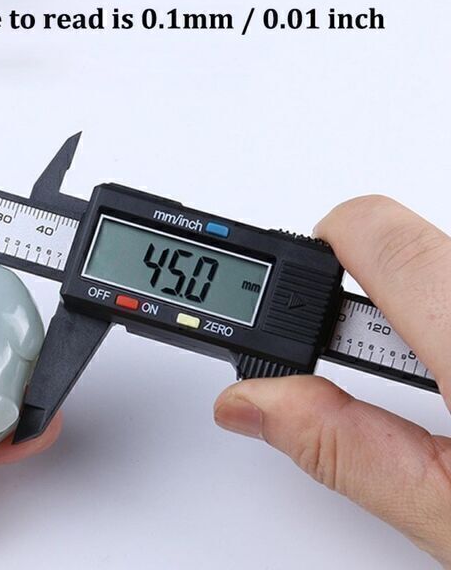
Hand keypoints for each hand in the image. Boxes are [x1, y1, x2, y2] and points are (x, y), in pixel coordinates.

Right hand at [214, 196, 450, 565]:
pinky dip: (444, 318)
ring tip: (436, 387)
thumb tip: (247, 403)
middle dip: (366, 297)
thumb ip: (343, 451)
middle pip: (406, 244)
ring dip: (419, 313)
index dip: (314, 250)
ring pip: (441, 267)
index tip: (299, 296)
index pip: (367, 228)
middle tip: (374, 367)